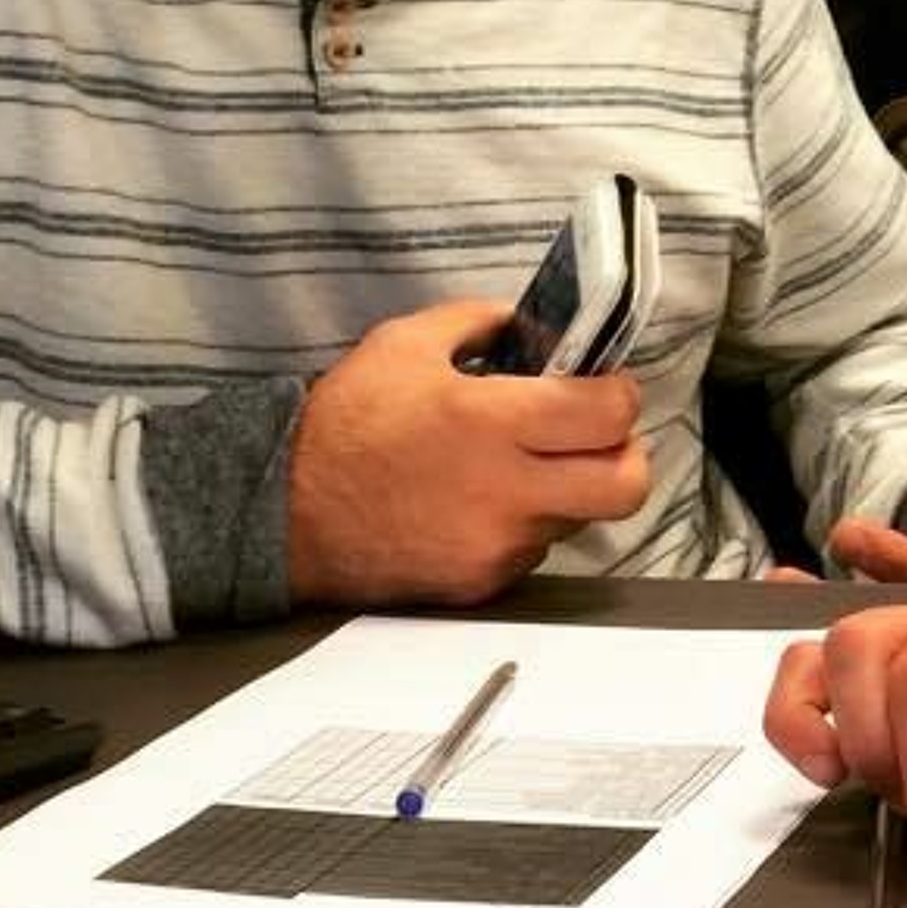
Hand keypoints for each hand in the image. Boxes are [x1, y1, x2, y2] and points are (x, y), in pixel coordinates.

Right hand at [286, 299, 650, 607]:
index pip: (610, 413)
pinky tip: (482, 502)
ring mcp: (495, 546)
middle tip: (594, 435)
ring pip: (578, 518)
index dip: (618, 394)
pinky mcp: (479, 585)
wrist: (281, 515)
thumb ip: (480, 321)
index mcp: (492, 422)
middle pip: (625, 485)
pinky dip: (524, 524)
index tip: (601, 386)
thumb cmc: (345, 423)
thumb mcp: (405, 343)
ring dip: (568, 489)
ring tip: (521, 465)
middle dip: (625, 454)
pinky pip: (532, 551)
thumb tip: (535, 325)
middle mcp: (505, 492)